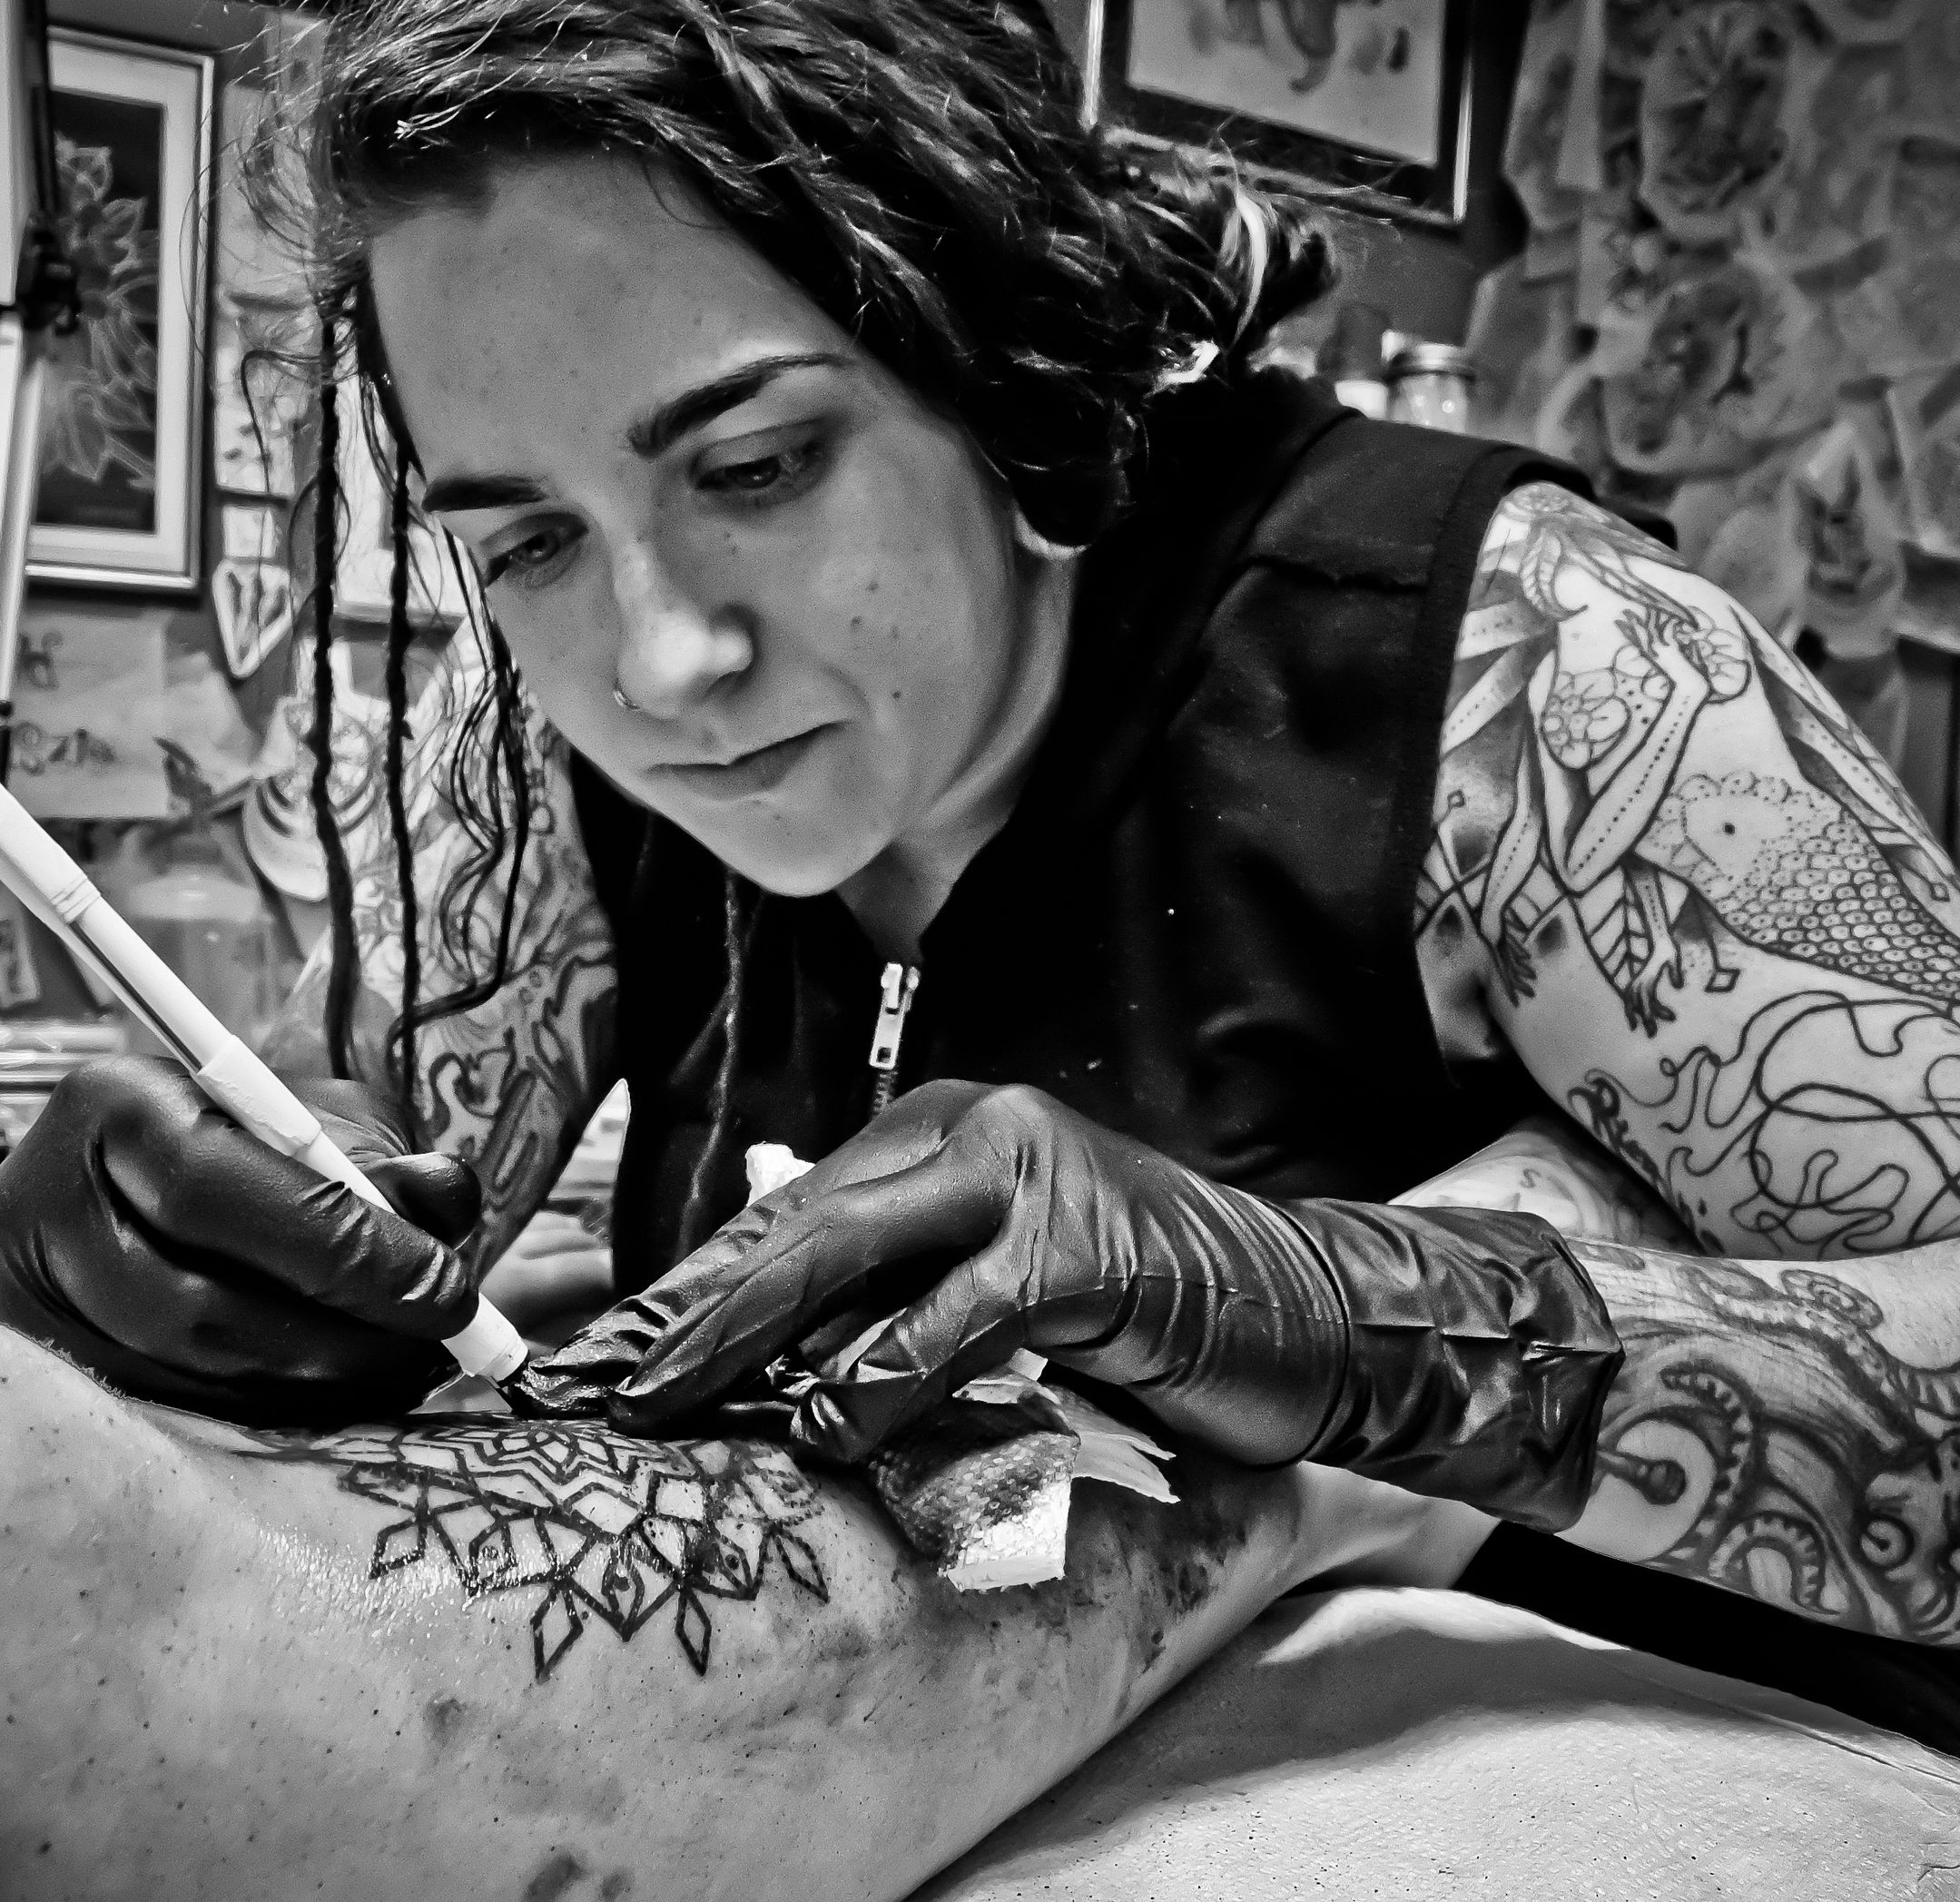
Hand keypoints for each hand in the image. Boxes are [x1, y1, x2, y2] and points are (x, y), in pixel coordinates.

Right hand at [0, 1058, 481, 1424]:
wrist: (134, 1183)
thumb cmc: (247, 1138)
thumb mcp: (318, 1117)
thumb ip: (384, 1159)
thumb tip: (450, 1202)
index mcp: (122, 1108)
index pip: (217, 1189)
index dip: (342, 1249)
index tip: (447, 1289)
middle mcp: (57, 1205)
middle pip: (197, 1304)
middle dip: (344, 1334)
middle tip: (440, 1342)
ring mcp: (50, 1301)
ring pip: (194, 1375)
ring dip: (324, 1384)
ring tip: (409, 1365)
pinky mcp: (70, 1371)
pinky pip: (188, 1411)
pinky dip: (285, 1408)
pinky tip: (348, 1387)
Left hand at [525, 1082, 1621, 1529]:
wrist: (1302, 1309)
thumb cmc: (1136, 1311)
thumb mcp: (995, 1290)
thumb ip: (894, 1292)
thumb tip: (763, 1353)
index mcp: (937, 1132)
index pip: (784, 1214)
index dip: (682, 1290)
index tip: (592, 1362)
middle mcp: (970, 1130)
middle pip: (793, 1227)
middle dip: (679, 1314)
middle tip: (583, 1389)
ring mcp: (1028, 1177)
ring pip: (849, 1256)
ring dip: (741, 1341)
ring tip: (654, 1409)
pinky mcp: (1082, 1248)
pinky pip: (954, 1320)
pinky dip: (883, 1379)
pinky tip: (826, 1432)